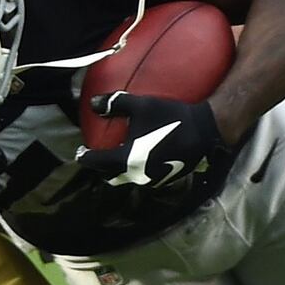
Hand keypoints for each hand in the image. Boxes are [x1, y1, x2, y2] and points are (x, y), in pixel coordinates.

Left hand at [75, 92, 227, 187]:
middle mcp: (137, 175)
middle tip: (96, 156)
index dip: (85, 157)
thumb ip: (115, 104)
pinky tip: (139, 160)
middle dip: (101, 167)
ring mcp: (152, 180)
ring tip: (116, 159)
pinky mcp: (165, 180)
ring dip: (119, 171)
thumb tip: (93, 104)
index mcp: (127, 160)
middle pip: (111, 175)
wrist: (205, 131)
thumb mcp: (142, 106)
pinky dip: (136, 171)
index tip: (79, 152)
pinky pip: (143, 178)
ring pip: (128, 179)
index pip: (98, 162)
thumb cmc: (172, 117)